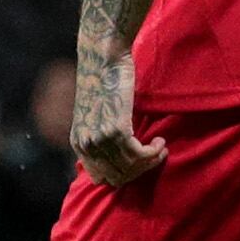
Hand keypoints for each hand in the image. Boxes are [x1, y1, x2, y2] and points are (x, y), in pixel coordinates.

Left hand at [71, 55, 167, 188]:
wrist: (102, 61)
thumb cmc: (102, 85)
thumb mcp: (94, 118)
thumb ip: (101, 138)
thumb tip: (122, 159)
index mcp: (79, 144)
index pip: (101, 178)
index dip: (123, 175)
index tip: (138, 164)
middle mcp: (87, 145)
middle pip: (118, 177)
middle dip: (140, 171)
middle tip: (155, 157)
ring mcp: (100, 139)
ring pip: (131, 167)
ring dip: (151, 160)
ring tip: (160, 147)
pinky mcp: (116, 129)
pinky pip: (140, 154)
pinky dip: (154, 151)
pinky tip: (160, 142)